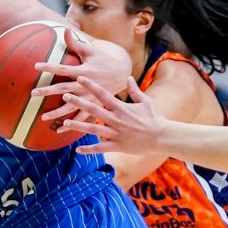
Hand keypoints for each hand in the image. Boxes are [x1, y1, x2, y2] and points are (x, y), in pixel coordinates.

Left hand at [33, 30, 128, 119]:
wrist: (122, 73)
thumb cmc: (104, 60)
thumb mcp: (92, 50)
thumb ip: (76, 43)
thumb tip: (64, 29)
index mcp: (83, 72)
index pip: (63, 68)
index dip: (49, 66)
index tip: (36, 65)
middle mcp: (85, 87)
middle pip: (63, 90)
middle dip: (48, 91)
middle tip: (33, 93)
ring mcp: (90, 98)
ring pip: (71, 107)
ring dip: (57, 113)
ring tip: (43, 118)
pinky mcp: (94, 106)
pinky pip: (82, 117)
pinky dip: (72, 124)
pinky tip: (60, 130)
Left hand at [47, 76, 168, 155]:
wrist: (163, 137)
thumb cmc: (156, 118)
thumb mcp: (146, 101)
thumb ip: (135, 90)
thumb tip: (128, 78)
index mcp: (121, 108)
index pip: (103, 94)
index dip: (90, 85)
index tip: (80, 78)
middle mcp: (116, 120)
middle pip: (93, 110)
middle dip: (78, 102)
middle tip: (65, 96)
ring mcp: (116, 134)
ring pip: (93, 130)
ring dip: (78, 126)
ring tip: (65, 123)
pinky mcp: (118, 146)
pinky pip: (100, 148)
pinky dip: (89, 149)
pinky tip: (77, 150)